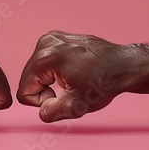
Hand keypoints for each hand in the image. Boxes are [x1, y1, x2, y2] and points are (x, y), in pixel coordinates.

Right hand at [17, 30, 137, 121]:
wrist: (124, 65)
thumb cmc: (104, 83)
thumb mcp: (76, 106)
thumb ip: (50, 112)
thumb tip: (41, 110)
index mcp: (45, 57)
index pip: (24, 91)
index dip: (42, 101)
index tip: (64, 96)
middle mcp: (45, 42)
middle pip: (28, 79)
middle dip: (46, 90)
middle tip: (71, 88)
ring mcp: (52, 37)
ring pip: (36, 71)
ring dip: (51, 81)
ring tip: (74, 79)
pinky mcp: (58, 37)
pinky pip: (45, 62)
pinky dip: (56, 71)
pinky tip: (75, 71)